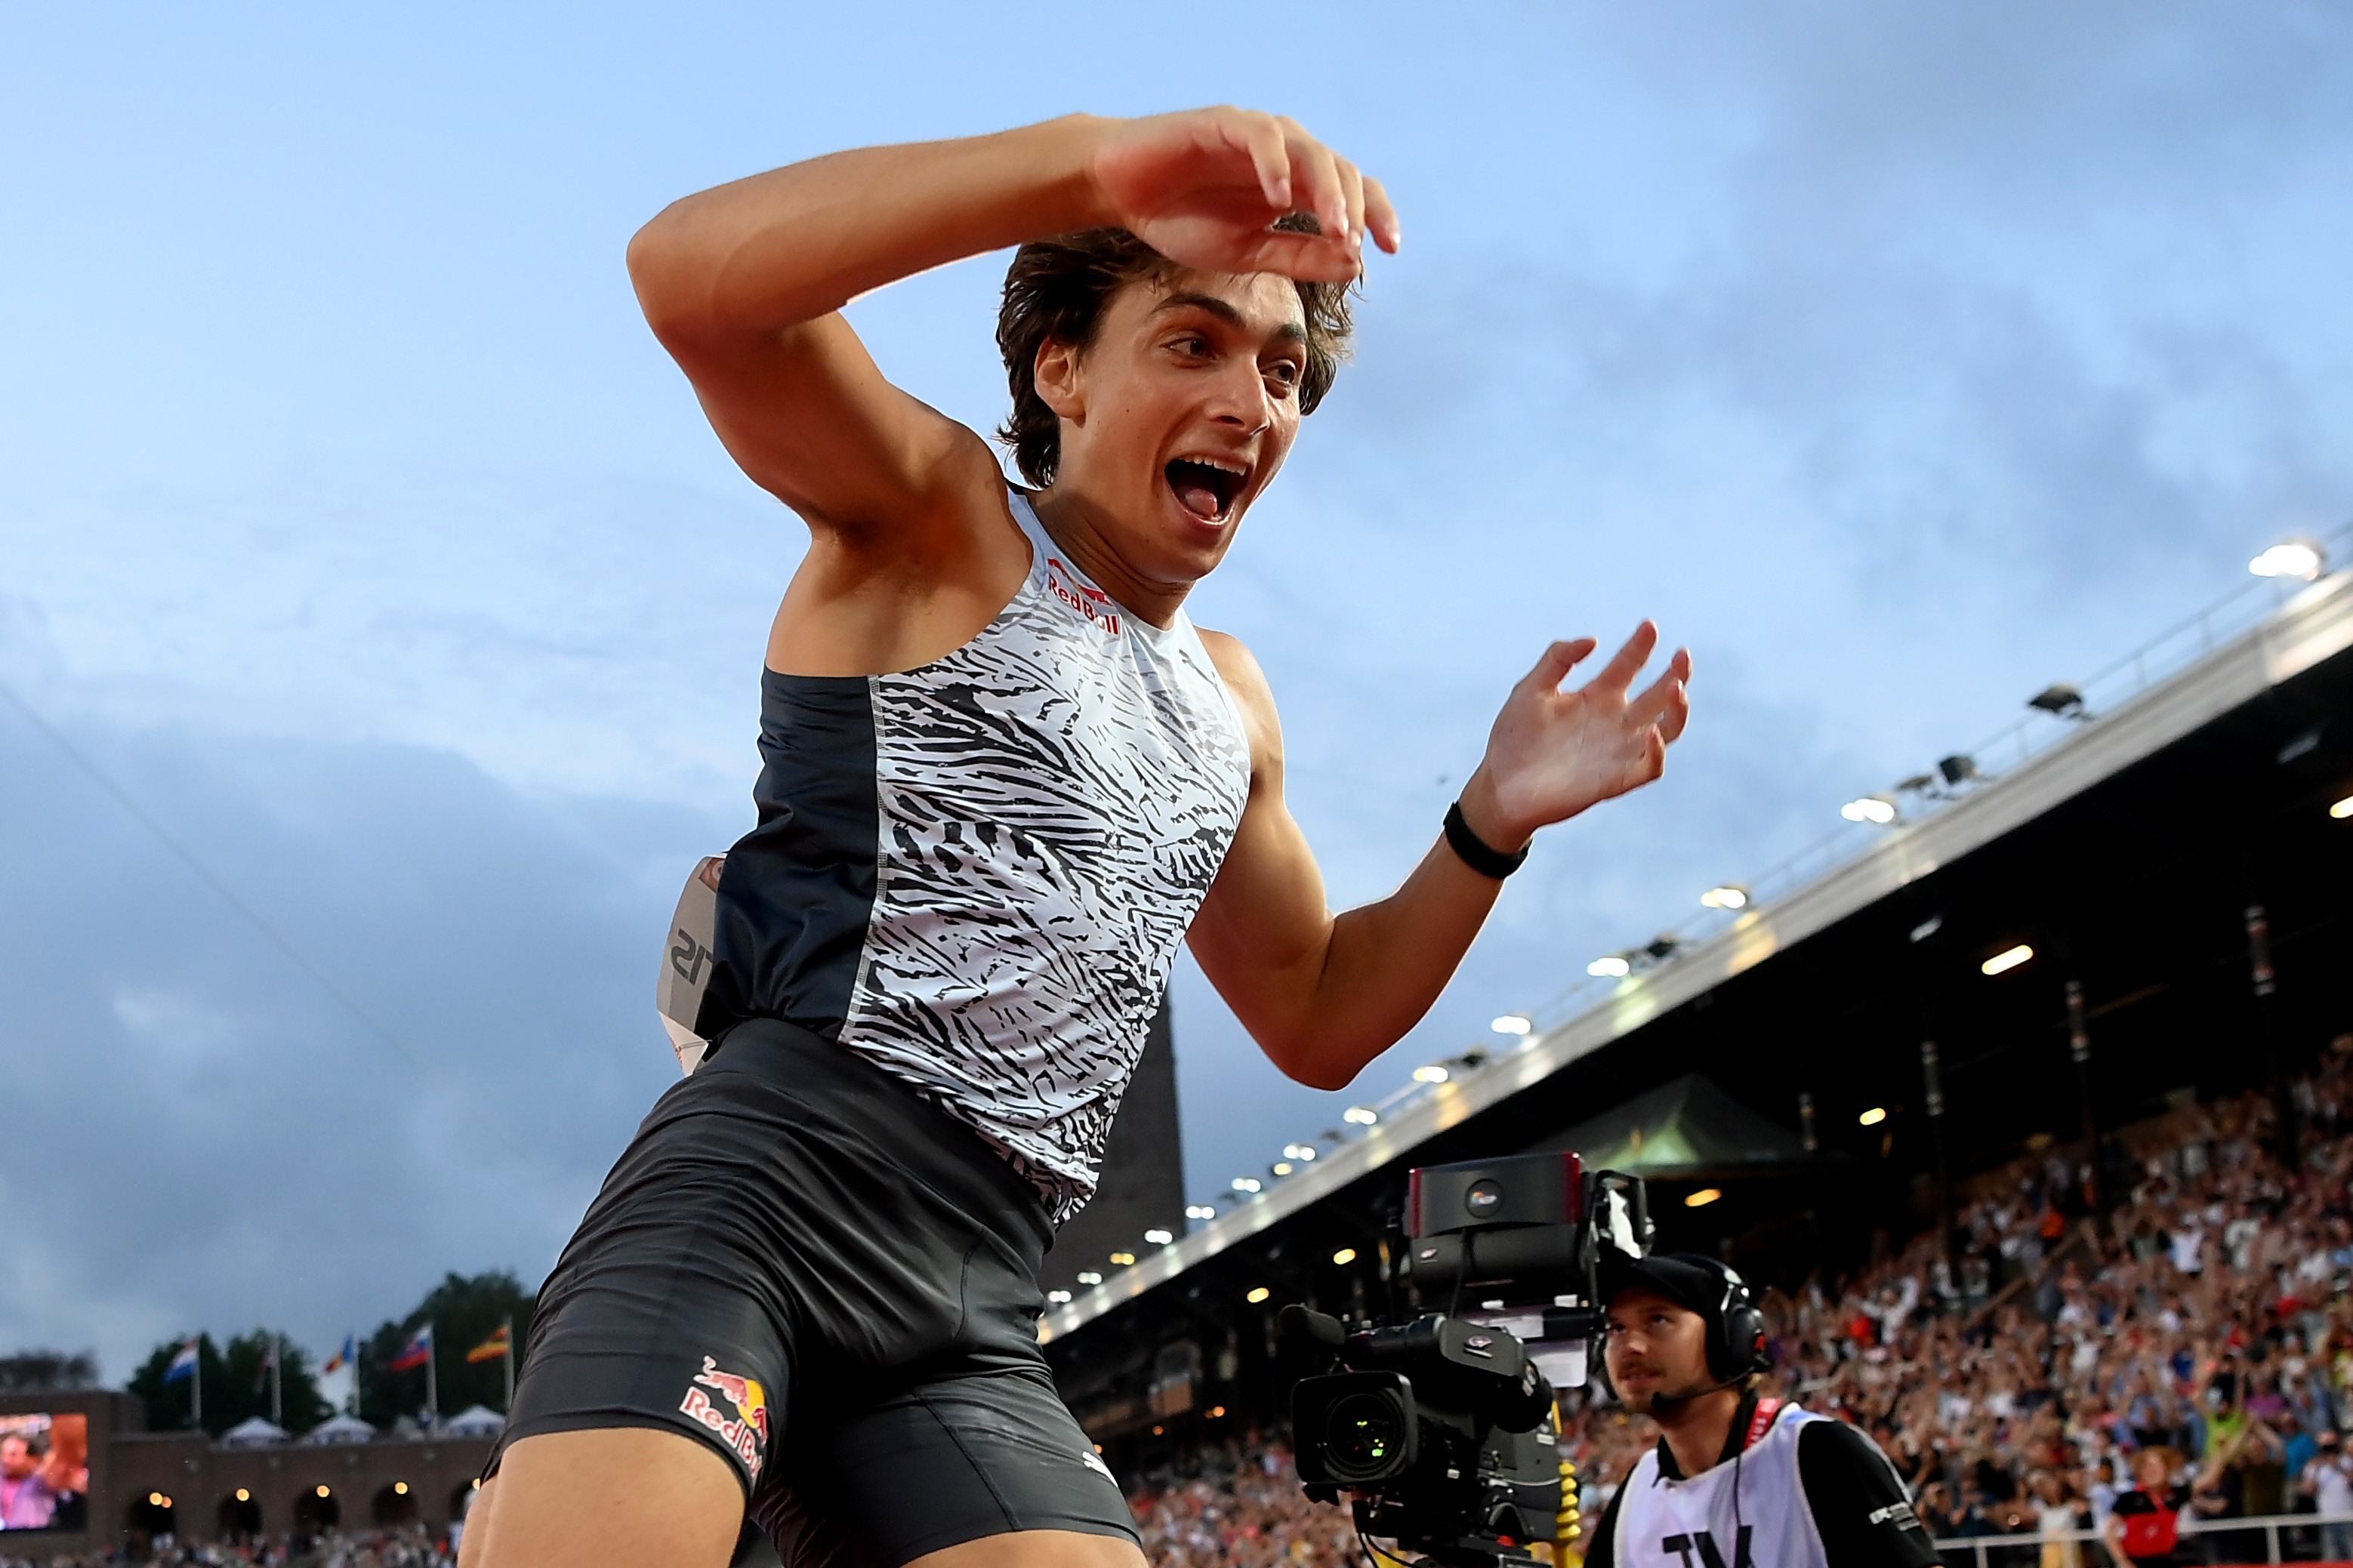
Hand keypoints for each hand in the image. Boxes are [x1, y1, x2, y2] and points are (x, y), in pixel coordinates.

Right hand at [1088, 108, 1400, 281]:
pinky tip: (1278, 197)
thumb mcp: (1246, 254)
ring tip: (1335, 226)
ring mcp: (1257, 137)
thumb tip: (1354, 265)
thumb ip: (1297, 258)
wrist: (1124, 193)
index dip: (1377, 215)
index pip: (1354, 192)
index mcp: (1297, 187)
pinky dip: (1274, 164)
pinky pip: (1261, 136)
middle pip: (1342, 170)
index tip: (1391, 250)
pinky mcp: (1223, 123)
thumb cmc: (1183, 219)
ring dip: (1328, 190)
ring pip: (1310, 151)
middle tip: (1355, 244)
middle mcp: (1286, 157)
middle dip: (1356, 208)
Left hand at [1459, 622, 1691, 849]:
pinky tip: (1649, 732)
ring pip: (1668, 728)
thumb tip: (1593, 640)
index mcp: (1597, 696)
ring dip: (1677, 708)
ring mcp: (1619, 751)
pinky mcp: (1617, 781)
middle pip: (1659, 695)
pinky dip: (1657, 751)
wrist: (1499, 786)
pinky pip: (1651, 767)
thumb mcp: (1530, 690)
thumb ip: (1557, 659)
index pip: (1628, 665)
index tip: (1649, 626)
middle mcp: (1615, 721)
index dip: (1641, 645)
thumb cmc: (1513, 738)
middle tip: (1682, 654)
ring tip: (1676, 687)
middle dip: (1676, 673)